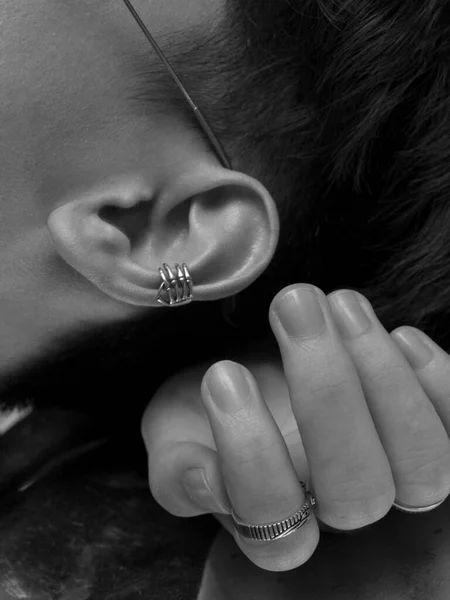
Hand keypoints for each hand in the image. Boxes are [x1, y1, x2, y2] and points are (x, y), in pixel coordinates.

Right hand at [141, 285, 449, 570]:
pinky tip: (400, 334)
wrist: (250, 379)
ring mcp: (390, 474)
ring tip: (341, 304)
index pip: (271, 518)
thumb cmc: (205, 412)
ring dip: (384, 379)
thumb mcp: (170, 436)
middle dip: (327, 395)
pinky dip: (437, 384)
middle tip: (292, 306)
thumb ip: (177, 471)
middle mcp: (337, 509)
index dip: (250, 452)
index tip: (222, 373)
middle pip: (358, 493)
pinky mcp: (425, 434)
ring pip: (422, 467)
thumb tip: (205, 478)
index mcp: (270, 520)